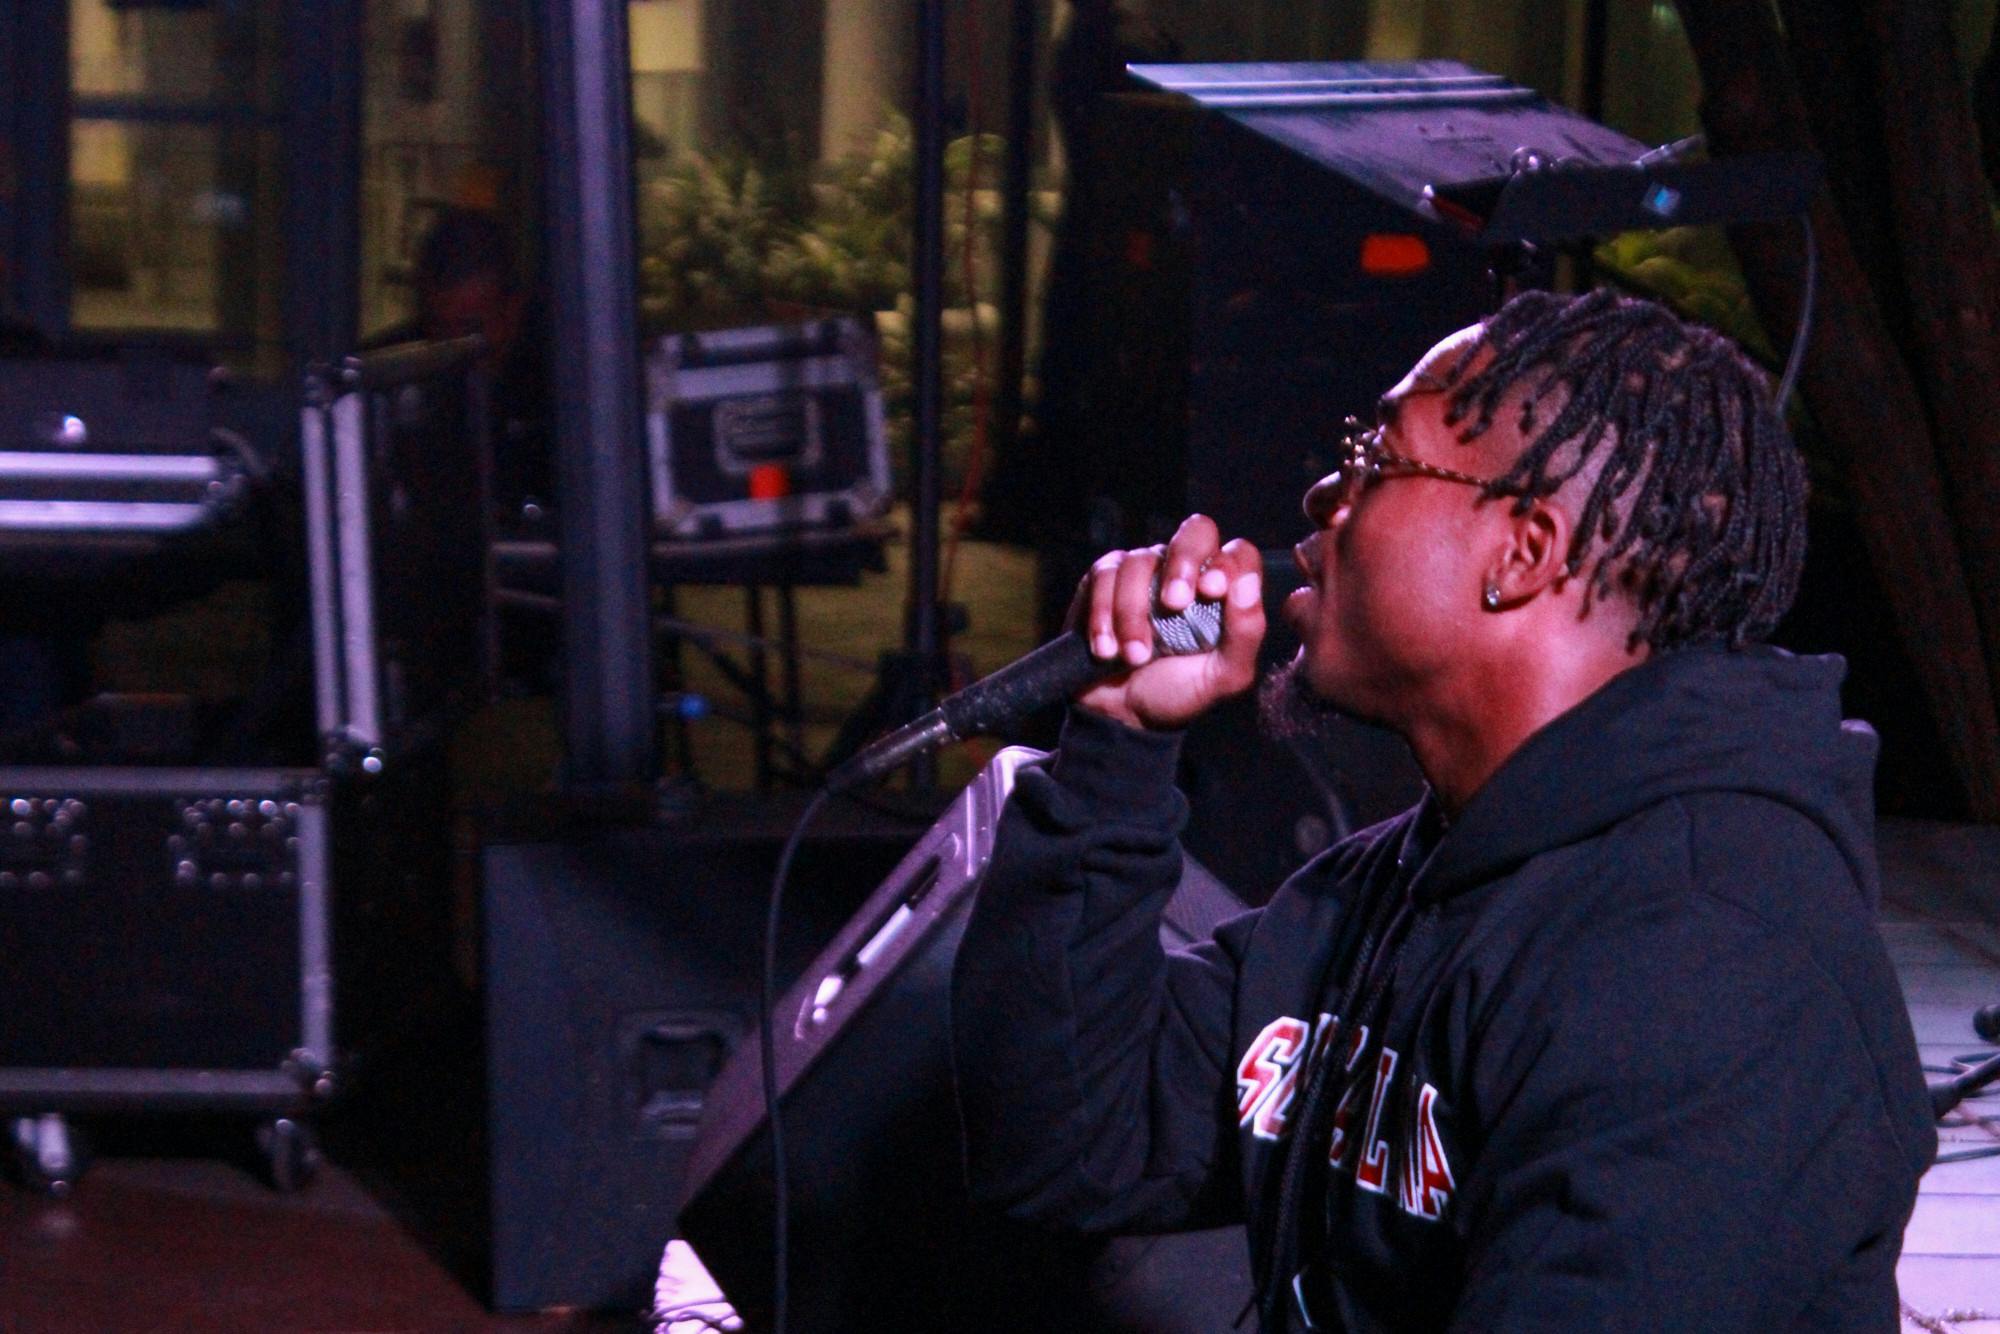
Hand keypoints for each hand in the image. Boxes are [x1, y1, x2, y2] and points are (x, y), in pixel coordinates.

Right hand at [1069, 514, 1264, 730]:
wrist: (1124, 714)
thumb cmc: (1179, 691)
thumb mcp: (1223, 676)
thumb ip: (1245, 634)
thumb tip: (1247, 584)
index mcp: (1224, 590)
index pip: (1237, 553)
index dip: (1228, 563)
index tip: (1213, 592)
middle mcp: (1187, 571)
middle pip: (1196, 530)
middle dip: (1184, 563)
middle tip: (1174, 604)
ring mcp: (1145, 570)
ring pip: (1140, 561)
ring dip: (1134, 612)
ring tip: (1135, 656)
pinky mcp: (1105, 579)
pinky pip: (1104, 575)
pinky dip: (1103, 614)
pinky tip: (1106, 649)